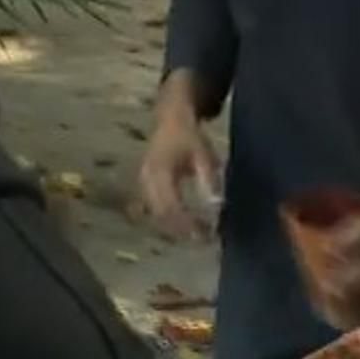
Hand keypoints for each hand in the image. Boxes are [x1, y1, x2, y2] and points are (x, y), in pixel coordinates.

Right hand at [138, 88, 221, 241]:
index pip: (172, 206)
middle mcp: (147, 179)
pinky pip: (155, 206)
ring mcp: (144, 181)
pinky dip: (170, 217)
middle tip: (205, 239)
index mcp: (160, 171)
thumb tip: (216, 206)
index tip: (208, 233)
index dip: (189, 222)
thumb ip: (208, 180)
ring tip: (198, 233)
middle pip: (161, 214)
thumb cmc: (189, 137)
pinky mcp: (146, 183)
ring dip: (176, 226)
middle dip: (182, 229)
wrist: (171, 120)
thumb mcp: (204, 155)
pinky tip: (187, 222)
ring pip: (157, 213)